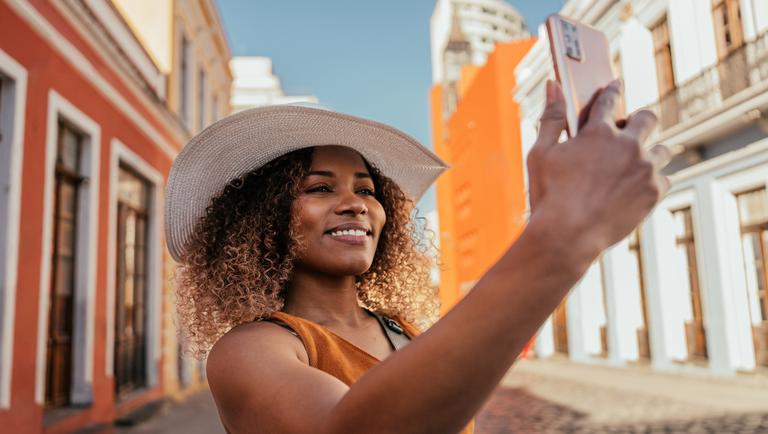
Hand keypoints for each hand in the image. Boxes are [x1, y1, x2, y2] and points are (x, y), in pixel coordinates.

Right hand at [527, 79, 670, 255]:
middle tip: (630, 129)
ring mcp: (644, 169)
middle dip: (639, 119)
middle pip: (647, 117)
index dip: (613, 89)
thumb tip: (553, 84)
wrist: (566, 237)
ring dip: (650, 152)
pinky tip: (638, 188)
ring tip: (634, 164)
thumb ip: (550, 116)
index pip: (609, 99)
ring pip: (662, 149)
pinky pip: (665, 178)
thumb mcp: (541, 153)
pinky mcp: (654, 192)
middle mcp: (627, 145)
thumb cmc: (548, 195)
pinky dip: (654, 181)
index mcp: (597, 131)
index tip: (616, 84)